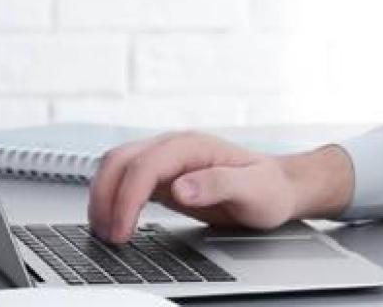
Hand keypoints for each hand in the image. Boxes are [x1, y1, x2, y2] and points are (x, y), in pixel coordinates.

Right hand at [86, 131, 352, 244]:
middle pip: (119, 160)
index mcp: (193, 146)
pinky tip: (113, 222)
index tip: (123, 229)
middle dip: (105, 196)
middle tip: (109, 235)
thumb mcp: (254, 189)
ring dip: (102, 197)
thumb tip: (181, 187)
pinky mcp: (162, 177)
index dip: (127, 197)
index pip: (145, 165)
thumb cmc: (271, 189)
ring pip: (115, 168)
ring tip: (105, 232)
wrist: (280, 188)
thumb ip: (219, 184)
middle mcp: (175, 147)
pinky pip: (124, 181)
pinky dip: (111, 199)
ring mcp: (166, 161)